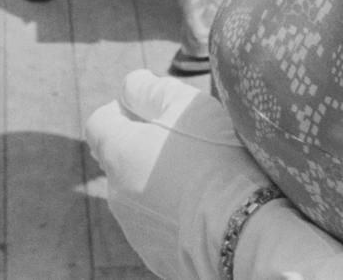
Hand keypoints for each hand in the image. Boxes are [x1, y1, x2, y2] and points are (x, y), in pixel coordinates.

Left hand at [83, 70, 273, 279]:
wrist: (243, 232)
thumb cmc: (215, 160)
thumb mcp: (184, 105)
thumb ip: (148, 89)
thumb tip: (130, 86)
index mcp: (117, 153)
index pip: (99, 123)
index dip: (125, 111)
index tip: (156, 111)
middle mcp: (116, 194)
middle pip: (121, 159)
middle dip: (146, 147)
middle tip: (189, 143)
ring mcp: (135, 229)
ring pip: (140, 194)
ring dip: (160, 182)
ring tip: (204, 179)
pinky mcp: (157, 256)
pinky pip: (160, 225)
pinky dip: (175, 214)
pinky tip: (208, 210)